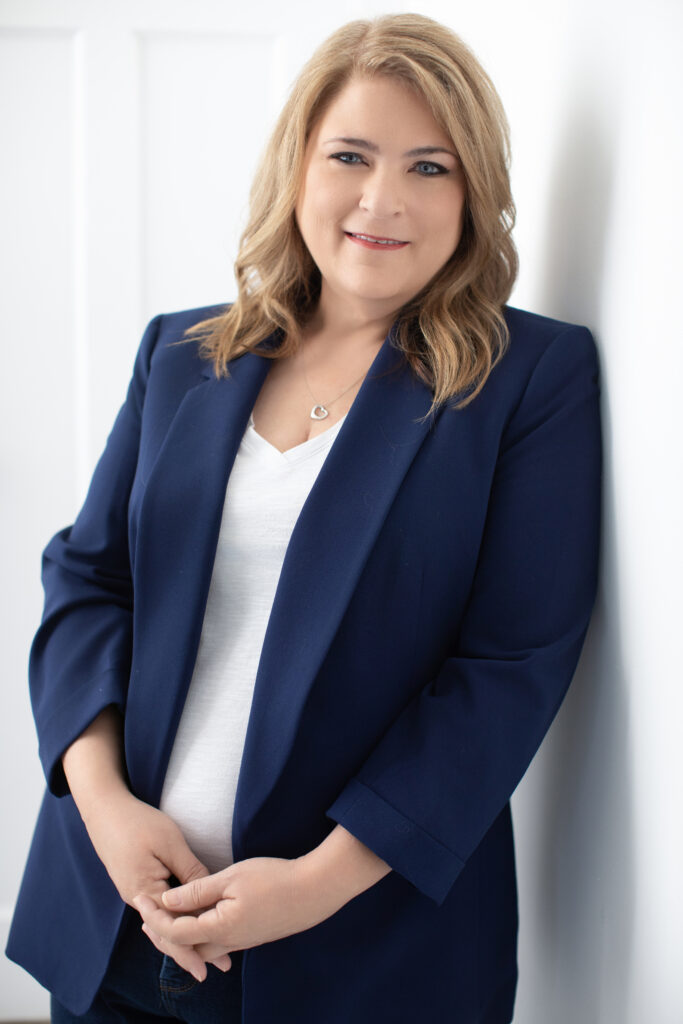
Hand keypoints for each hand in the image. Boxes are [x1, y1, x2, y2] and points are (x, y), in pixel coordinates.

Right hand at [81, 789, 226, 979]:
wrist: (105, 810)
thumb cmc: (138, 823)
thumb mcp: (170, 844)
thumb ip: (190, 872)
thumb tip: (210, 897)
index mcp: (145, 893)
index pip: (175, 930)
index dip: (198, 947)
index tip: (220, 963)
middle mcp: (137, 899)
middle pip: (169, 932)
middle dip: (195, 949)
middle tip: (222, 966)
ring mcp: (135, 892)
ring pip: (164, 922)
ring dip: (187, 935)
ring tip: (210, 951)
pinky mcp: (137, 883)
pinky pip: (159, 909)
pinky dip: (176, 919)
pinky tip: (190, 923)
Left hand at [133, 855, 344, 973]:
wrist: (314, 891)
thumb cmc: (274, 879)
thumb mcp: (232, 877)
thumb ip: (197, 891)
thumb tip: (167, 901)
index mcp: (220, 928)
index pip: (175, 930)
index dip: (154, 916)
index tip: (140, 898)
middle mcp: (227, 942)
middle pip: (184, 946)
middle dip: (160, 931)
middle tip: (144, 911)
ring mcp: (240, 941)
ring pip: (200, 947)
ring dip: (178, 933)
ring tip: (164, 915)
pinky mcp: (250, 935)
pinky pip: (216, 942)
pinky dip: (198, 932)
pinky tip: (196, 917)